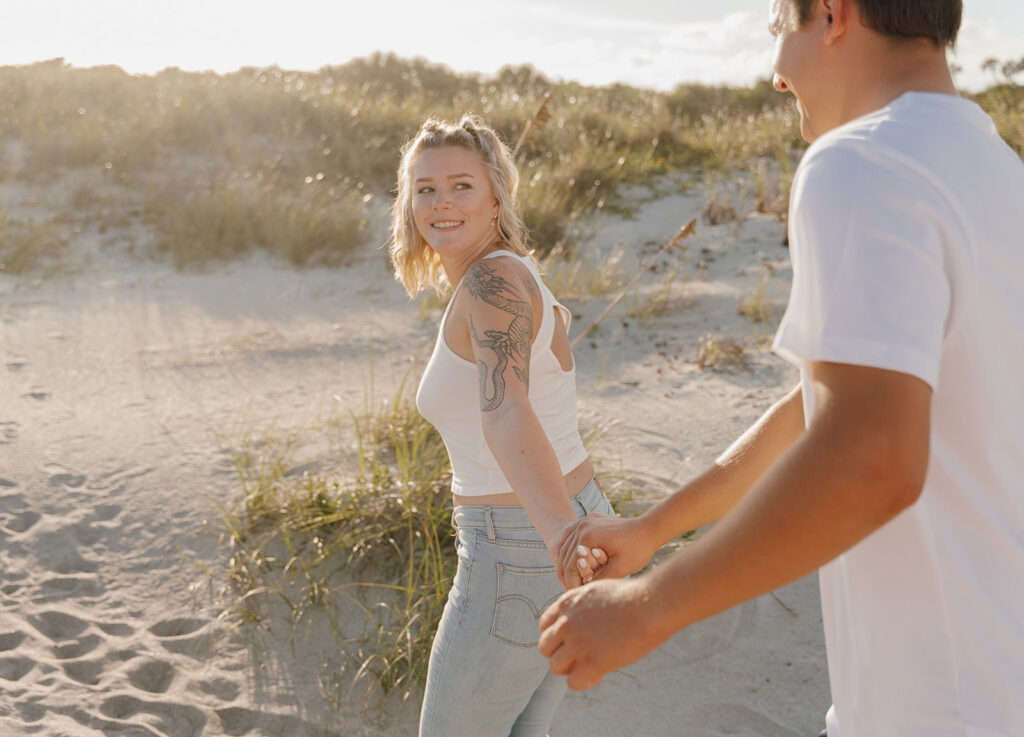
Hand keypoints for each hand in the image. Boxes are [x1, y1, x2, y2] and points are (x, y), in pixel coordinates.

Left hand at [538, 577, 670, 689]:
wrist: (650, 605)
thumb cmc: (632, 596)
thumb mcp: (598, 591)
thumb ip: (582, 607)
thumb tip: (582, 621)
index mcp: (567, 603)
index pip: (545, 625)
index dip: (557, 636)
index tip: (570, 640)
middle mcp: (566, 623)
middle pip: (545, 647)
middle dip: (560, 653)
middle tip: (579, 656)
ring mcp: (577, 644)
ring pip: (556, 666)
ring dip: (570, 669)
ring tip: (589, 665)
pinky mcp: (592, 662)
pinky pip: (573, 682)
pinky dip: (583, 681)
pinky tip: (598, 673)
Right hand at [557, 514, 658, 585]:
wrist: (650, 529)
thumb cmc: (638, 549)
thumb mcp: (620, 569)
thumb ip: (599, 580)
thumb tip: (581, 594)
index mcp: (587, 536)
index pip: (569, 565)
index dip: (571, 583)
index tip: (574, 596)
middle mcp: (582, 526)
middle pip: (564, 556)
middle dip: (566, 575)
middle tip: (571, 592)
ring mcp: (585, 521)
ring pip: (566, 547)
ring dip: (567, 565)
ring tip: (573, 582)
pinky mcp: (590, 521)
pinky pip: (573, 539)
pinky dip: (572, 553)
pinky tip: (576, 567)